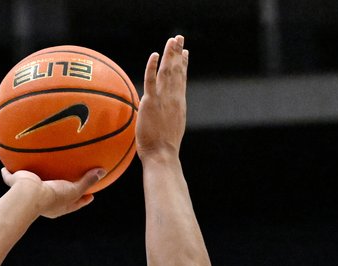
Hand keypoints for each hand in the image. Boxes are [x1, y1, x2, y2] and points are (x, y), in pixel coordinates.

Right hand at [1, 167, 101, 218]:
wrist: (30, 194)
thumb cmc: (52, 196)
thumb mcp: (73, 190)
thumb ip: (86, 182)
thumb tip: (102, 172)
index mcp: (56, 207)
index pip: (73, 204)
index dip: (82, 200)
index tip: (90, 196)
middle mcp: (42, 201)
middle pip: (53, 195)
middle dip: (59, 190)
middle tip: (69, 183)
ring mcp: (28, 193)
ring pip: (32, 185)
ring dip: (33, 180)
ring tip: (35, 171)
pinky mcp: (15, 183)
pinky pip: (10, 176)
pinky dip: (7, 172)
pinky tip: (4, 166)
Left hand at [135, 36, 188, 161]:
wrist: (162, 155)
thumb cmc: (163, 148)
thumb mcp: (170, 128)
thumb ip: (168, 117)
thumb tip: (165, 115)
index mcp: (179, 104)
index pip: (181, 80)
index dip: (183, 65)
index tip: (186, 53)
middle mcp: (173, 98)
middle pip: (177, 71)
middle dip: (178, 53)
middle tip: (179, 38)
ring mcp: (163, 99)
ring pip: (167, 71)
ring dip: (170, 54)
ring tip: (172, 40)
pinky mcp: (151, 102)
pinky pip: (151, 81)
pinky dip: (152, 67)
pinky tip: (155, 55)